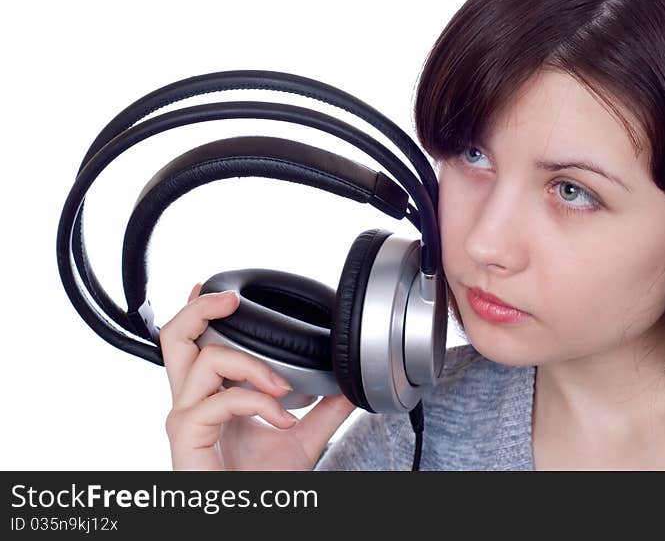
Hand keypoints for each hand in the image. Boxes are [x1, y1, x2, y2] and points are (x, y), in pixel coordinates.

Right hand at [160, 283, 354, 469]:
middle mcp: (191, 403)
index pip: (192, 345)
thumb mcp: (301, 439)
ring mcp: (184, 418)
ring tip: (283, 389)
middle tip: (232, 300)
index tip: (217, 288)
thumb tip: (350, 384)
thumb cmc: (262, 487)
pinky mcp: (186, 436)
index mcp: (211, 397)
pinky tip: (281, 419)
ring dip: (252, 365)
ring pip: (203, 358)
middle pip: (173, 338)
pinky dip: (258, 401)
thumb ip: (324, 409)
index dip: (198, 311)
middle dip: (201, 308)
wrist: (249, 518)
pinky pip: (221, 398)